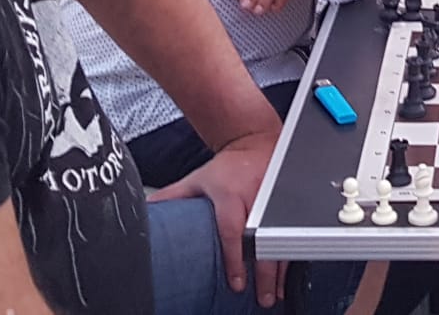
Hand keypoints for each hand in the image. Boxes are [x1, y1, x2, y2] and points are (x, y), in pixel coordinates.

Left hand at [147, 130, 285, 305]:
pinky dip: (289, 257)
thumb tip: (148, 210)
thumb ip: (174, 196)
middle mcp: (256, 196)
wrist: (255, 142)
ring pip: (280, 239)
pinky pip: (290, 233)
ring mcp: (276, 201)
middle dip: (264, 271)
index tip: (237, 282)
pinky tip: (286, 276)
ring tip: (274, 294)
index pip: (233, 230)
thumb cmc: (227, 167)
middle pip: (262, 240)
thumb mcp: (198, 178)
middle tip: (262, 296)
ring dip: (280, 270)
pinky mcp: (288, 204)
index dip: (235, 259)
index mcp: (230, 192)